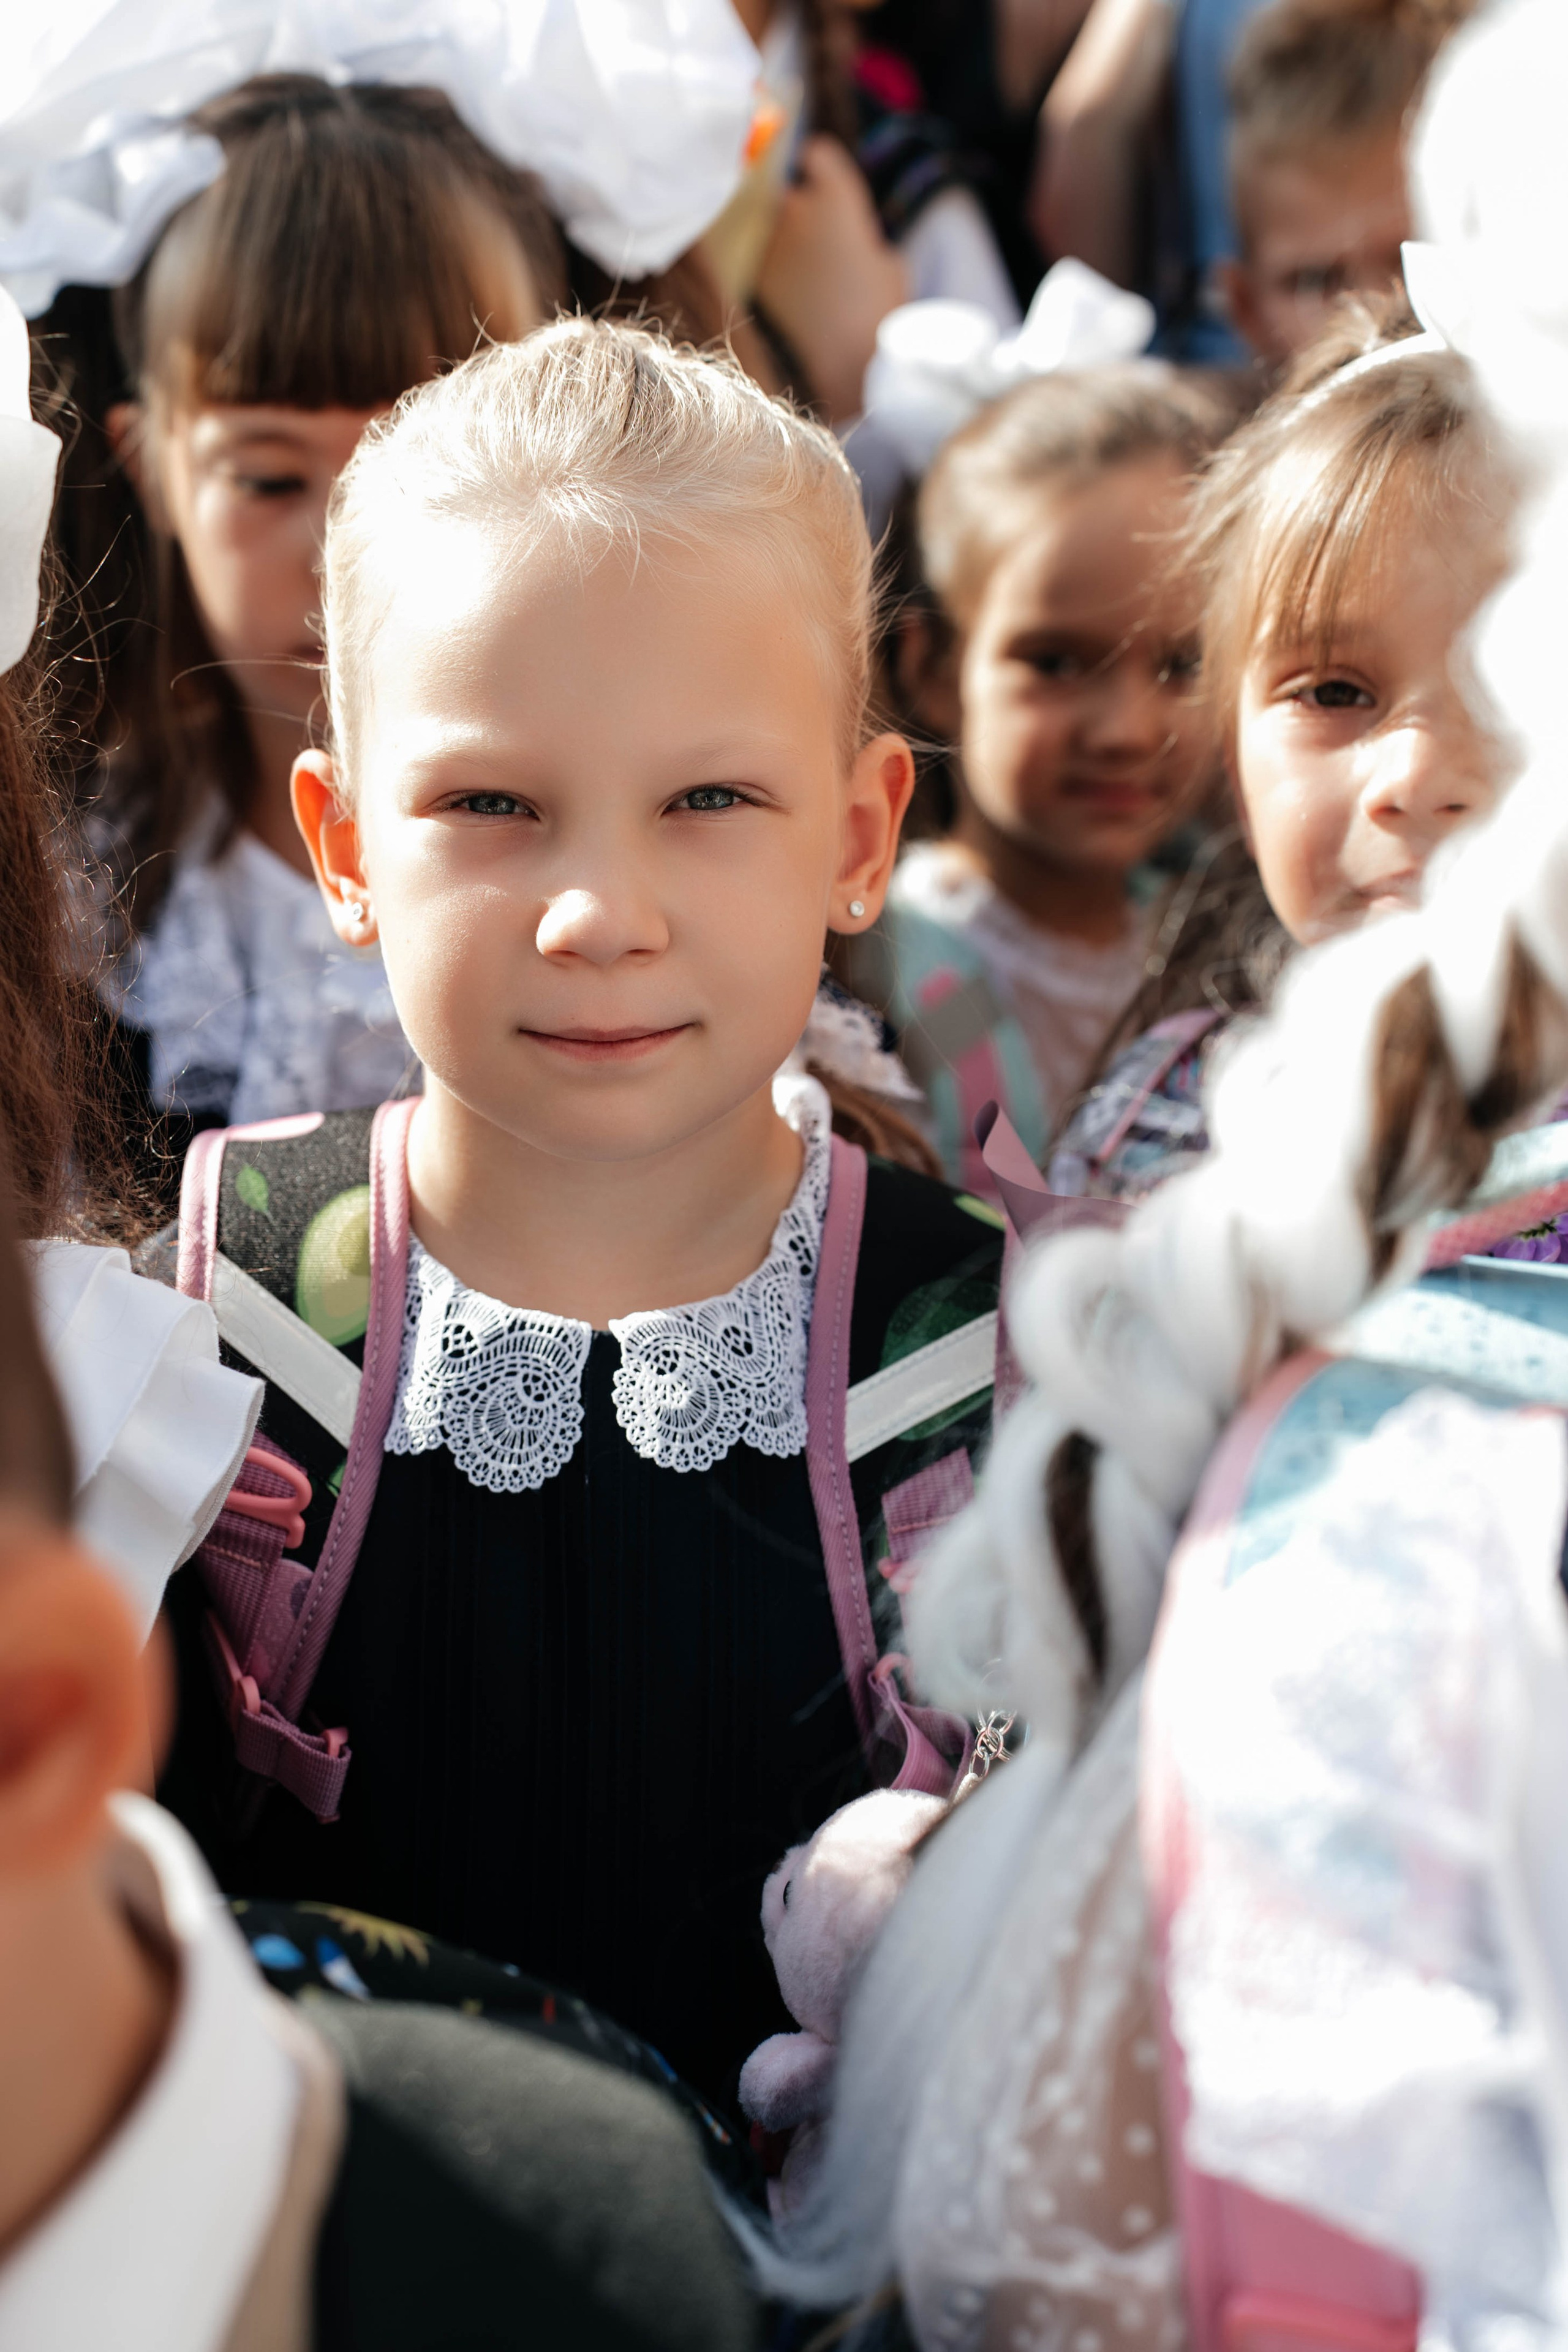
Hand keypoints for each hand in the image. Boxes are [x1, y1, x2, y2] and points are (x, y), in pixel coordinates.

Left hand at [755, 135, 908, 422]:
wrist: (837, 370)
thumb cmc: (878, 317)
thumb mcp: (890, 269)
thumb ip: (864, 239)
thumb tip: (851, 240)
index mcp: (834, 198)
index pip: (817, 154)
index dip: (823, 170)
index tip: (827, 184)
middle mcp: (792, 209)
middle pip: (788, 191)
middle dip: (799, 208)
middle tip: (818, 238)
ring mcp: (765, 244)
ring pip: (771, 230)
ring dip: (784, 243)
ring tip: (806, 278)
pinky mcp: (749, 279)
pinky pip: (761, 264)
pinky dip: (773, 275)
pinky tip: (793, 301)